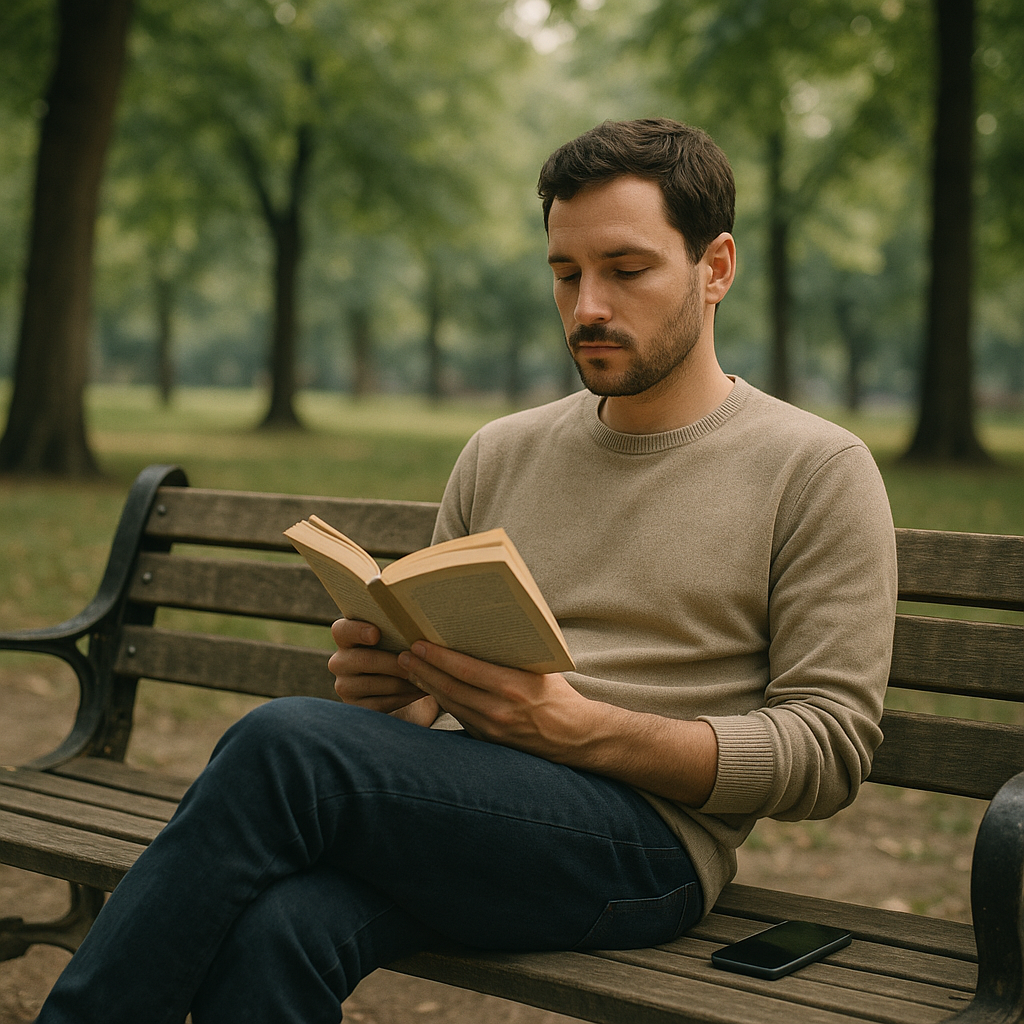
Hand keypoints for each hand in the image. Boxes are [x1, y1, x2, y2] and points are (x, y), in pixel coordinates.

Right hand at [328, 619, 439, 726]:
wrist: (400, 684)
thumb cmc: (399, 650)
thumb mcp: (395, 637)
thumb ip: (396, 628)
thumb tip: (415, 624)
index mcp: (345, 637)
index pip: (341, 630)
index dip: (357, 631)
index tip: (376, 634)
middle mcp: (339, 662)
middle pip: (363, 660)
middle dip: (392, 663)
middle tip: (415, 661)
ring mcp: (345, 686)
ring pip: (373, 684)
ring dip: (403, 681)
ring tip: (424, 676)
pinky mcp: (357, 707)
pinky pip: (380, 703)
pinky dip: (403, 697)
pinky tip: (419, 690)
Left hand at [396, 641, 592, 760]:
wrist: (574, 736)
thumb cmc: (558, 695)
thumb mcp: (540, 668)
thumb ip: (511, 655)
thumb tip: (481, 629)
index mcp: (514, 687)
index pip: (466, 670)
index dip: (439, 657)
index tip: (419, 644)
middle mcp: (500, 710)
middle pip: (450, 687)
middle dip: (423, 670)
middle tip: (404, 654)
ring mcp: (492, 728)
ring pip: (450, 704)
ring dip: (426, 685)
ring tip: (409, 668)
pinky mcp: (488, 740)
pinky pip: (458, 716)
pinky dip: (441, 701)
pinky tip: (430, 688)